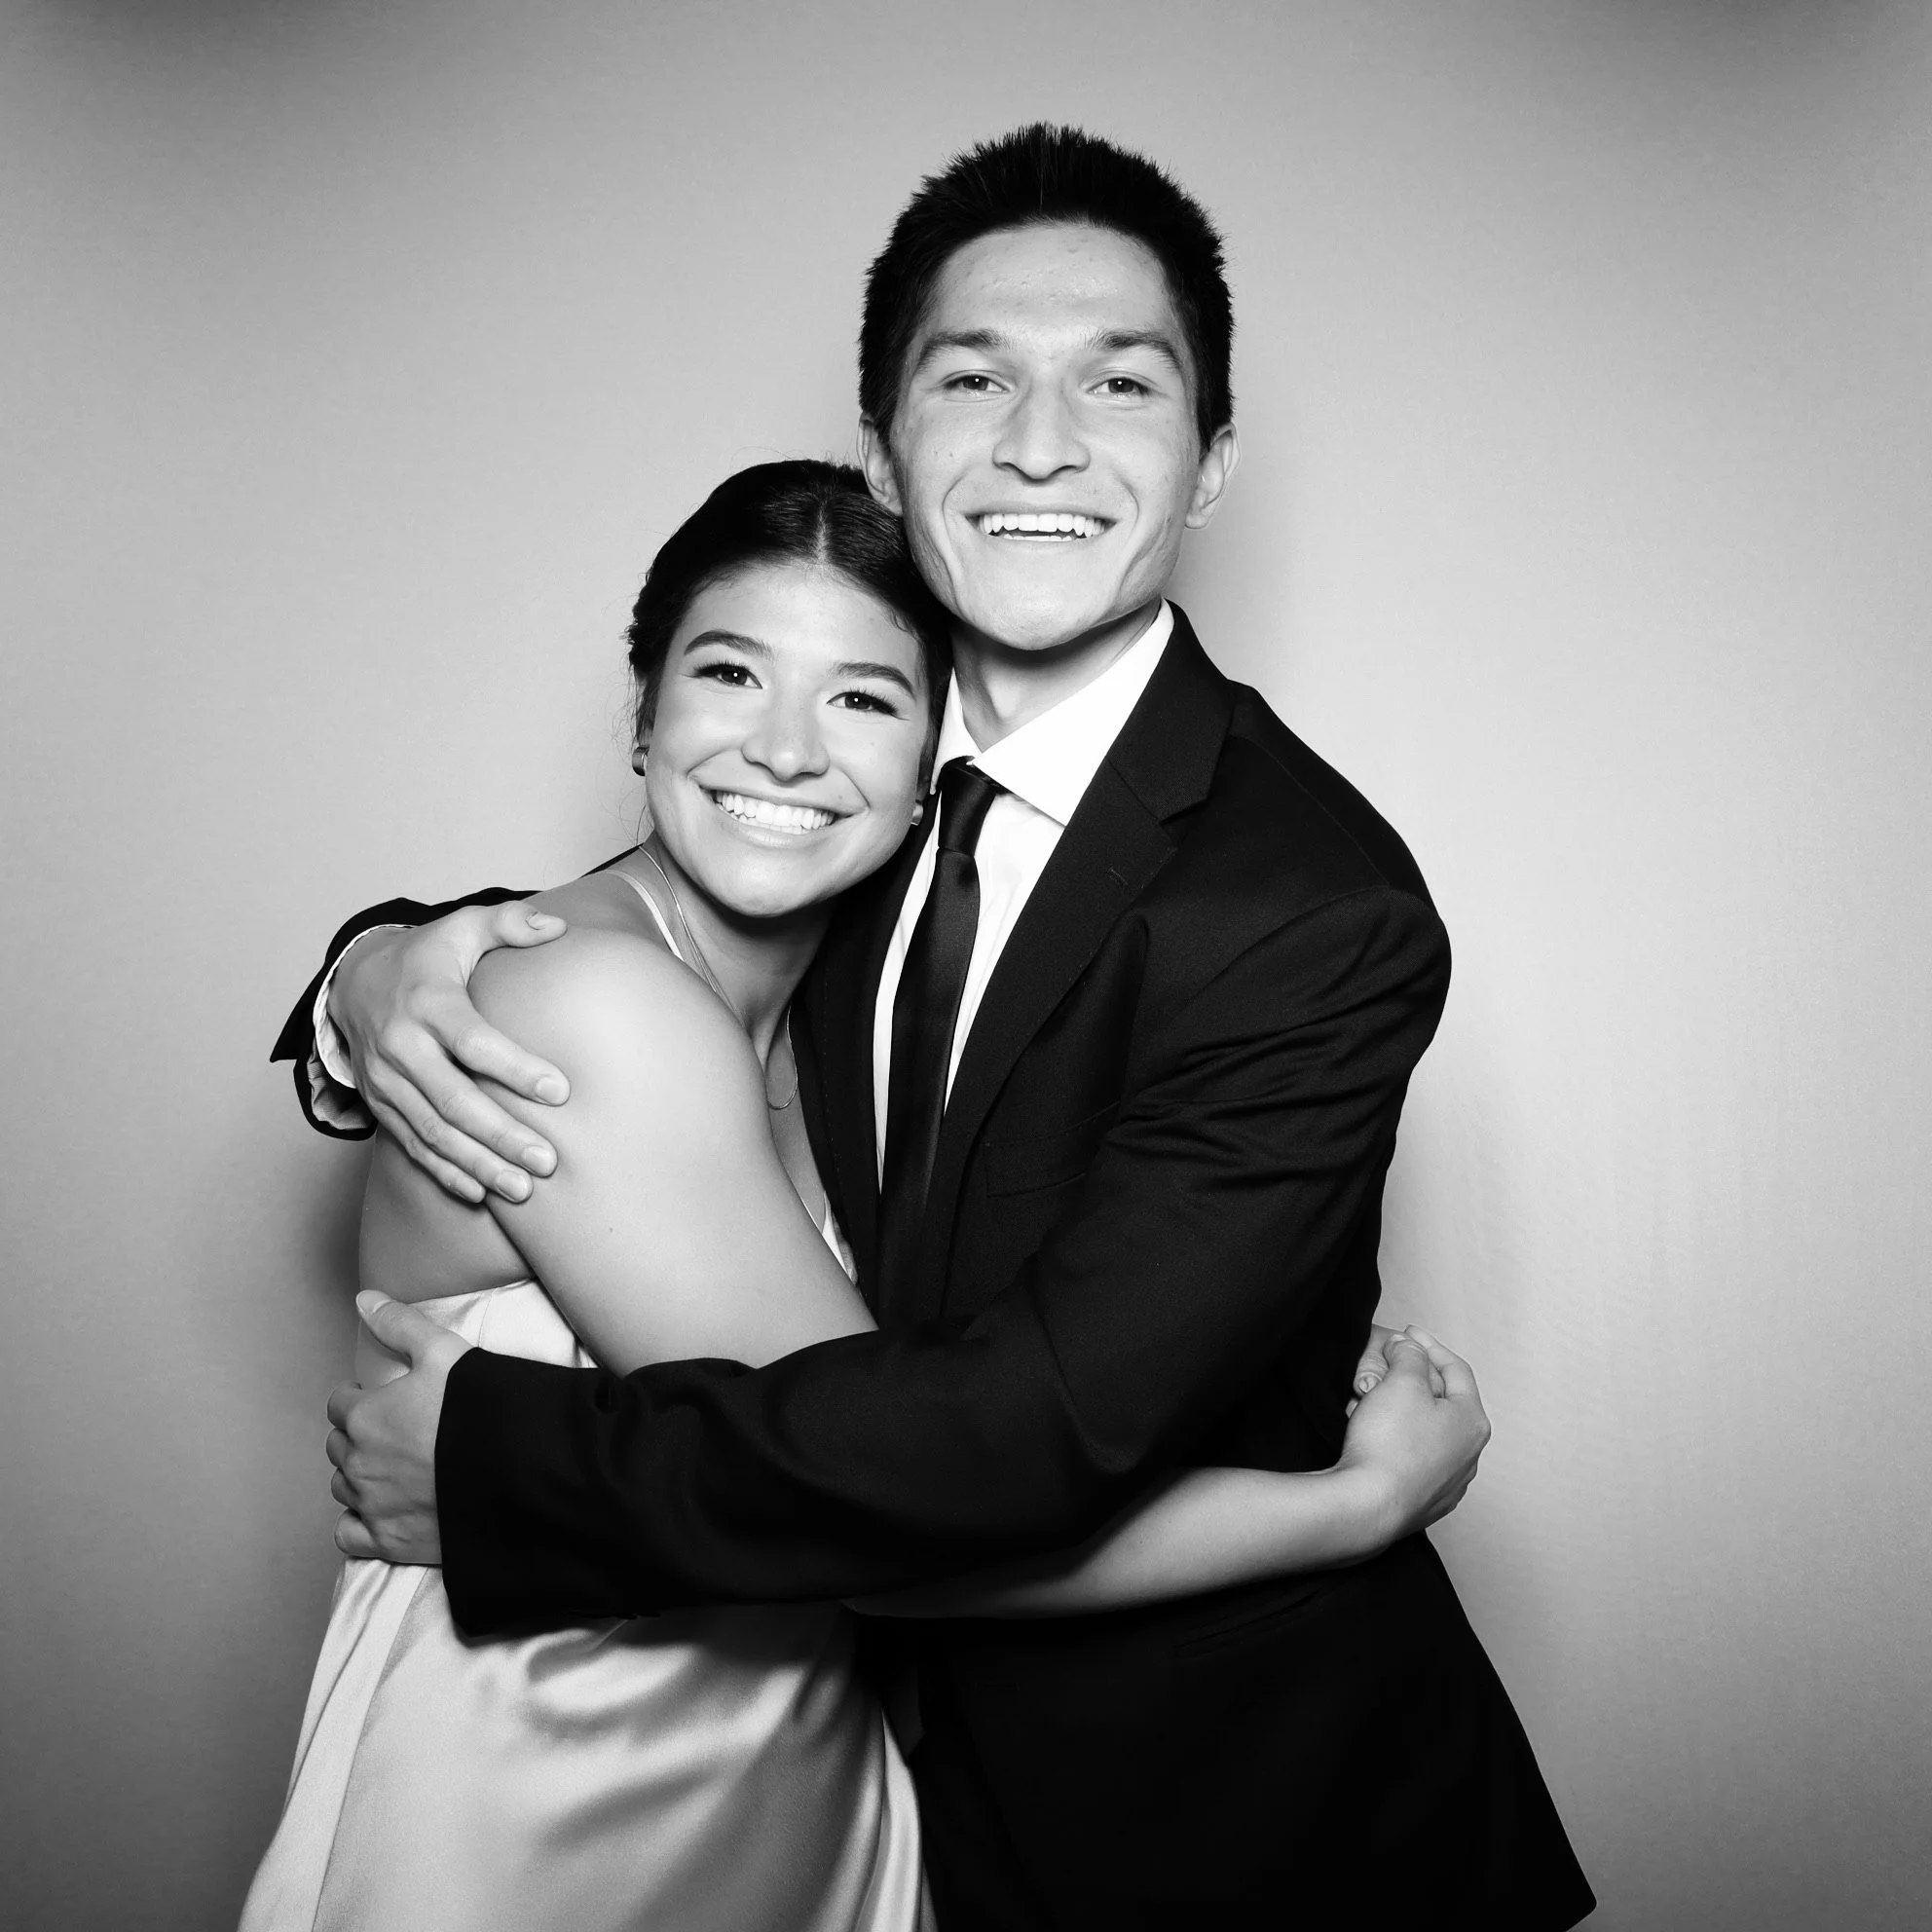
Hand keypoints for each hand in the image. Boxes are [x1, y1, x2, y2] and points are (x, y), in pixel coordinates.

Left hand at [326, 1293, 472, 1565]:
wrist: (516, 1469)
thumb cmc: (478, 1407)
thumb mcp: (443, 1352)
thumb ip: (398, 1324)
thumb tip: (363, 1298)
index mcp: (366, 1417)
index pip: (339, 1405)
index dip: (359, 1398)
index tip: (381, 1399)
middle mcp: (359, 1463)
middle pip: (338, 1446)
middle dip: (357, 1435)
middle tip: (392, 1431)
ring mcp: (372, 1505)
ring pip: (343, 1487)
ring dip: (358, 1475)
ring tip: (390, 1466)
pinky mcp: (388, 1541)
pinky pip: (348, 1534)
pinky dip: (357, 1522)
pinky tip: (379, 1508)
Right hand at [333, 905, 569, 1201]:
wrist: (354, 982)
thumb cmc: (426, 957)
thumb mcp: (462, 927)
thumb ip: (508, 923)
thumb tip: (556, 929)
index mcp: (428, 1003)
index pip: (474, 1042)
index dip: (515, 1069)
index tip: (560, 1092)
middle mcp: (402, 1046)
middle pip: (454, 1100)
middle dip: (502, 1136)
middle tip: (548, 1161)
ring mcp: (386, 1080)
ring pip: (433, 1132)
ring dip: (478, 1164)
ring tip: (522, 1189)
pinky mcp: (380, 1104)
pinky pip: (411, 1144)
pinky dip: (444, 1171)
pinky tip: (480, 1193)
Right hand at [1336, 1325, 1489, 1543]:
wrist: (1367, 1505)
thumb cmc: (1389, 1447)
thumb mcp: (1401, 1382)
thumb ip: (1409, 1355)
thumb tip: (1408, 1348)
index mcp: (1472, 1422)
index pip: (1456, 1369)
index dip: (1428, 1345)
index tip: (1406, 1335)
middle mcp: (1468, 1454)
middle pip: (1442, 1400)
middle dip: (1411, 1378)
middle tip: (1384, 1366)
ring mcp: (1448, 1482)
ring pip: (1425, 1430)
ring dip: (1401, 1410)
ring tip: (1371, 1401)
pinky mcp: (1423, 1500)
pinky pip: (1412, 1457)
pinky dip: (1396, 1439)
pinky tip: (1375, 1435)